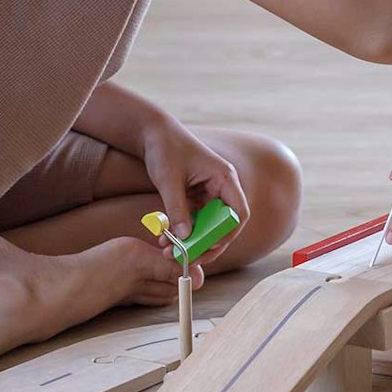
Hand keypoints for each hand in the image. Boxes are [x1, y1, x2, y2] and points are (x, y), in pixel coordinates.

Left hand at [140, 118, 248, 267]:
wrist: (152, 133)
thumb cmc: (166, 149)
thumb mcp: (169, 180)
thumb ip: (177, 209)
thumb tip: (184, 238)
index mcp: (225, 178)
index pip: (239, 213)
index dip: (228, 234)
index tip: (209, 248)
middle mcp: (221, 187)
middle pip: (223, 224)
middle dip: (206, 243)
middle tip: (188, 258)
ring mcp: (209, 192)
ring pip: (207, 225)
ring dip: (191, 240)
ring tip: (169, 251)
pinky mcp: (196, 196)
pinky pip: (194, 219)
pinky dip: (183, 231)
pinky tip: (165, 239)